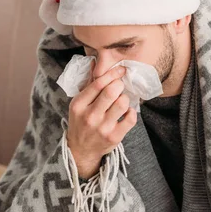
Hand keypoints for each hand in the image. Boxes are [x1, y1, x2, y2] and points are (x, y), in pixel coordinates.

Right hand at [67, 64, 136, 178]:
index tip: (121, 70)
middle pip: (112, 91)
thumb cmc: (81, 122)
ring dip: (125, 98)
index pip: (98, 83)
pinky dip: (132, 112)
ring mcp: (102, 127)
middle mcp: (90, 116)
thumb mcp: (79, 103)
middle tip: (120, 87)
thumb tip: (94, 62)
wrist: (81, 149)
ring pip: (122, 103)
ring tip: (121, 101)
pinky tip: (126, 112)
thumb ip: (88, 84)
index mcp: (79, 104)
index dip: (113, 73)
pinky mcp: (114, 136)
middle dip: (119, 85)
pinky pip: (131, 118)